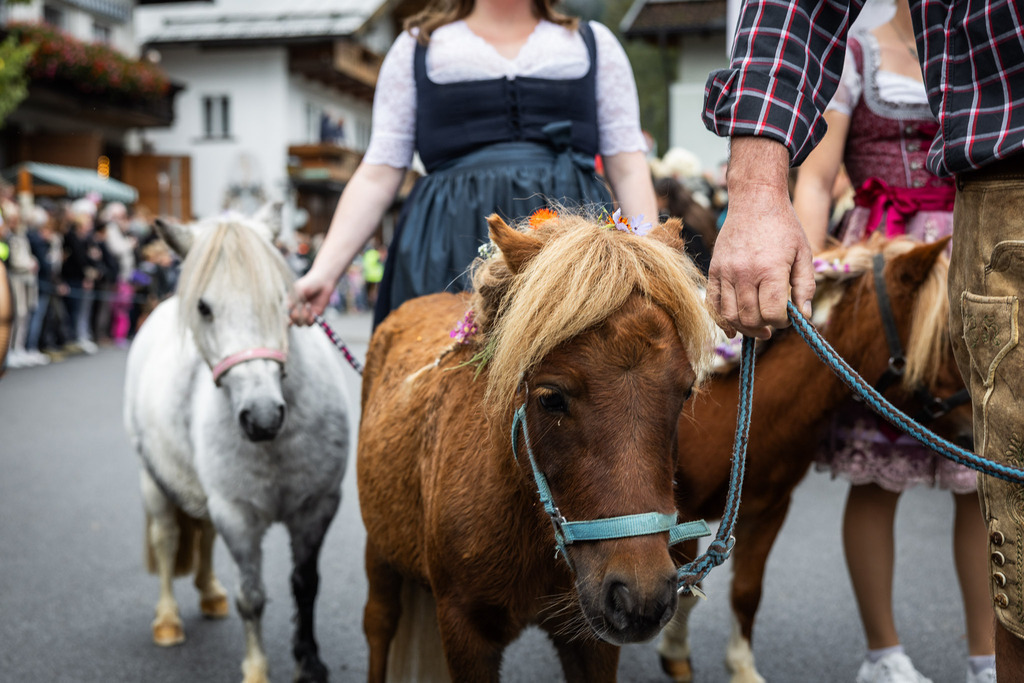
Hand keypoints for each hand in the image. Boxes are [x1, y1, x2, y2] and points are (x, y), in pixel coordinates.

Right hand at [289, 267, 336, 325]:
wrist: (323, 282)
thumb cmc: (309, 283)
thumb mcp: (299, 289)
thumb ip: (294, 298)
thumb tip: (287, 308)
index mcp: (290, 303)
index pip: (285, 314)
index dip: (287, 316)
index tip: (291, 311)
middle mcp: (297, 310)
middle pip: (292, 321)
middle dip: (296, 316)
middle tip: (301, 305)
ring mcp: (305, 313)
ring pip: (300, 324)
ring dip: (304, 317)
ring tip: (308, 305)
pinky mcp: (314, 315)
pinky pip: (310, 323)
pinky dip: (310, 319)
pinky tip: (312, 309)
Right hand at [707, 187, 814, 339]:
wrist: (755, 201)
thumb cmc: (783, 227)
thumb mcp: (803, 253)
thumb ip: (805, 286)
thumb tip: (804, 316)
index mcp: (770, 270)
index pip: (772, 313)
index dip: (782, 323)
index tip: (787, 318)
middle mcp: (745, 273)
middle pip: (750, 318)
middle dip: (763, 328)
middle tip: (772, 327)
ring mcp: (725, 272)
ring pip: (730, 315)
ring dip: (744, 328)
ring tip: (756, 328)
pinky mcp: (714, 269)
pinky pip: (712, 303)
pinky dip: (720, 320)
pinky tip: (731, 330)